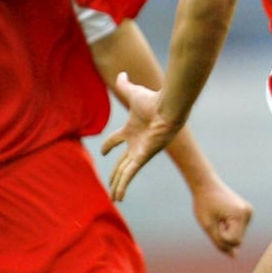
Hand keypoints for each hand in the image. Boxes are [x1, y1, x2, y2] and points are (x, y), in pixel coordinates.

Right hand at [101, 72, 179, 200]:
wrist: (167, 109)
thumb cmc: (153, 100)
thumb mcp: (133, 92)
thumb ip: (125, 85)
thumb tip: (121, 73)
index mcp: (131, 129)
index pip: (116, 140)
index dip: (109, 146)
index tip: (103, 152)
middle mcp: (134, 143)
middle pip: (121, 163)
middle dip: (115, 175)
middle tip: (110, 185)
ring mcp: (138, 152)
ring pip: (124, 173)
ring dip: (118, 185)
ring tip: (114, 199)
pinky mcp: (141, 158)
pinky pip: (129, 175)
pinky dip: (124, 186)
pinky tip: (119, 197)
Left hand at [190, 177, 252, 256]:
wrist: (205, 184)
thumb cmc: (204, 204)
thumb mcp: (208, 227)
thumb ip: (220, 244)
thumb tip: (234, 257)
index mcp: (240, 214)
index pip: (234, 242)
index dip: (221, 235)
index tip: (215, 220)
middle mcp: (248, 213)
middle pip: (238, 240)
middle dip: (225, 234)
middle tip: (216, 218)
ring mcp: (248, 212)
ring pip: (238, 236)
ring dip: (226, 231)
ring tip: (219, 216)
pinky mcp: (245, 212)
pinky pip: (237, 230)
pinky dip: (229, 227)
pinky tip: (222, 215)